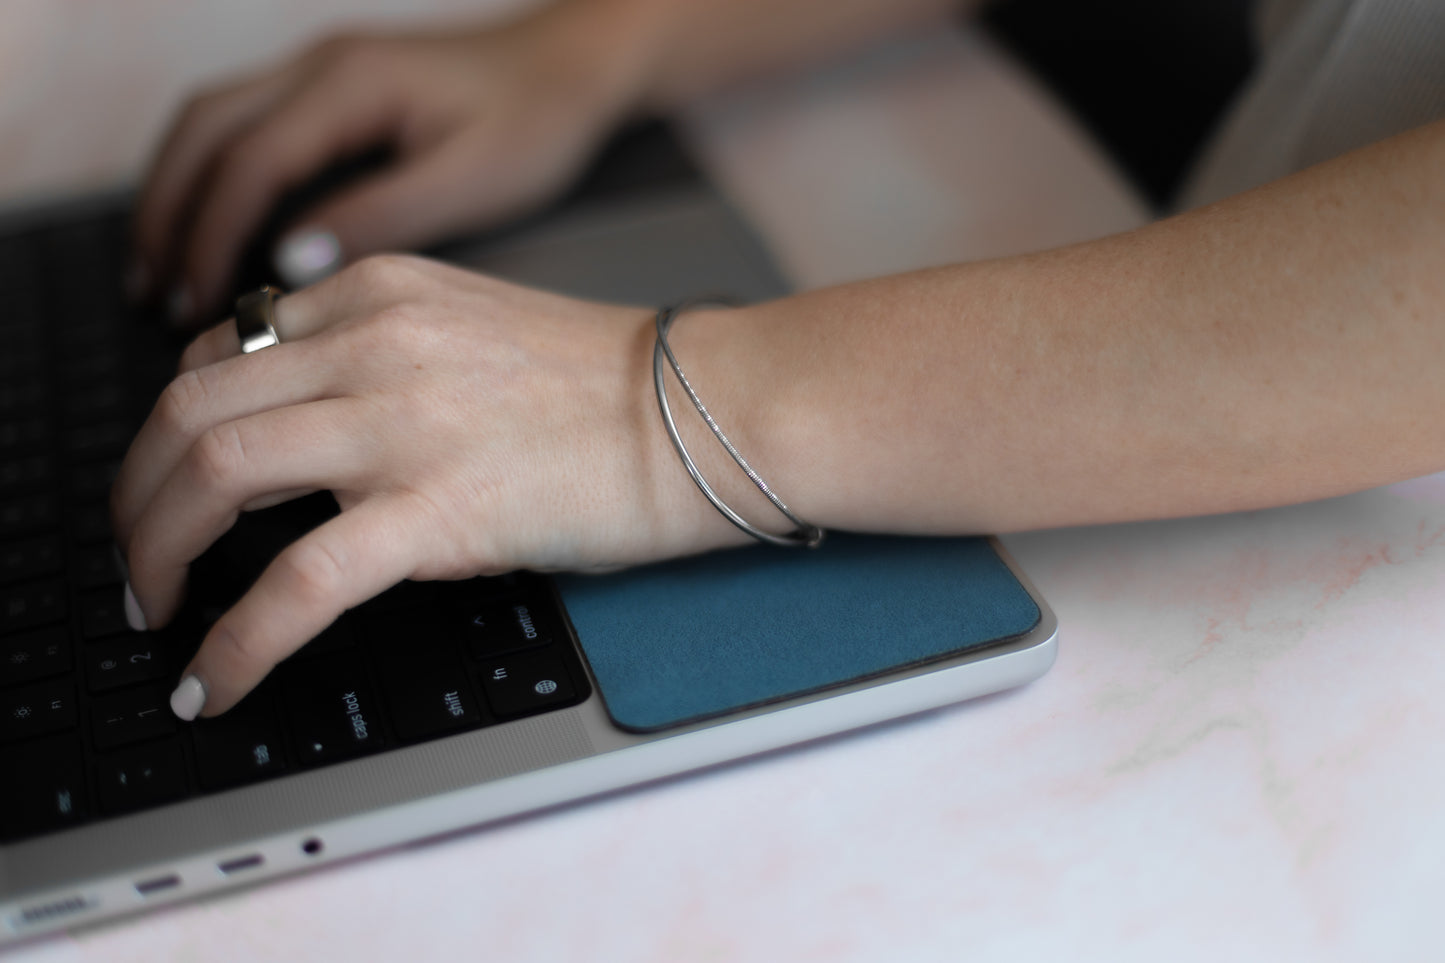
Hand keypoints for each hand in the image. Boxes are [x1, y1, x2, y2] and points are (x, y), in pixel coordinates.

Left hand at [111, 255, 744, 717]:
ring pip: (212, 474)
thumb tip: (305, 426)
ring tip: (156, 614)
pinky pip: (297, 580)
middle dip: (135, 495)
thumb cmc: (612, 383)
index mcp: (377, 294)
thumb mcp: (470, 328)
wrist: (709, 408)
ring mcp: (402, 421)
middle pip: (186, 405)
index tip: (166, 483)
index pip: (217, 350)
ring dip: (155, 554)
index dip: (169, 430)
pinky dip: (235, 640)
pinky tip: (216, 679)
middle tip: (137, 560)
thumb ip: (379, 353)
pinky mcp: (441, 506)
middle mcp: (372, 341)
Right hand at [131, 3, 650, 322]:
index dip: (212, 235)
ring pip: (212, 120)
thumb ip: (380, 216)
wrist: (570, 66)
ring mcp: (321, 69)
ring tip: (161, 268)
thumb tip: (290, 260)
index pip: (250, 162)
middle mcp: (321, 65)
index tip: (194, 302)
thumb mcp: (469, 180)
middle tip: (150, 291)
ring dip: (176, 190)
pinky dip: (210, 174)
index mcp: (352, 85)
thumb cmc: (535, 121)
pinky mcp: (332, 87)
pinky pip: (243, 122)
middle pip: (204, 131)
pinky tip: (209, 223)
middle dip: (167, 212)